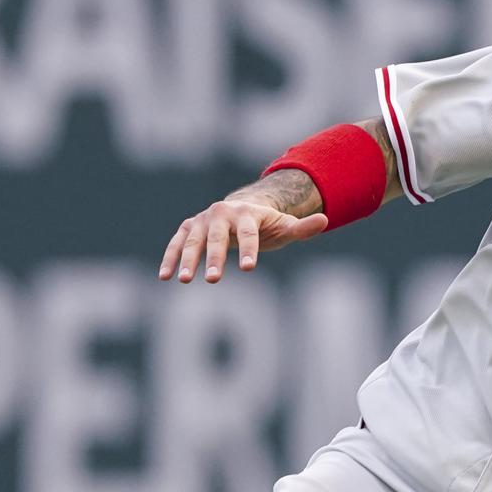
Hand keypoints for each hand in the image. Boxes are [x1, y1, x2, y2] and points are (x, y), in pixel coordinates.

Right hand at [158, 196, 328, 283]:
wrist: (240, 210)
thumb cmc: (266, 226)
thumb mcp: (285, 227)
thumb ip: (302, 228)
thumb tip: (326, 220)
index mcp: (247, 214)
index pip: (249, 234)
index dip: (249, 250)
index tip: (248, 269)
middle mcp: (221, 214)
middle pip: (217, 238)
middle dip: (214, 259)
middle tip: (212, 280)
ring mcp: (202, 220)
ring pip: (193, 241)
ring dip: (187, 260)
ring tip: (184, 281)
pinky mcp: (188, 228)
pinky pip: (177, 243)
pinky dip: (170, 258)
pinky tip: (165, 277)